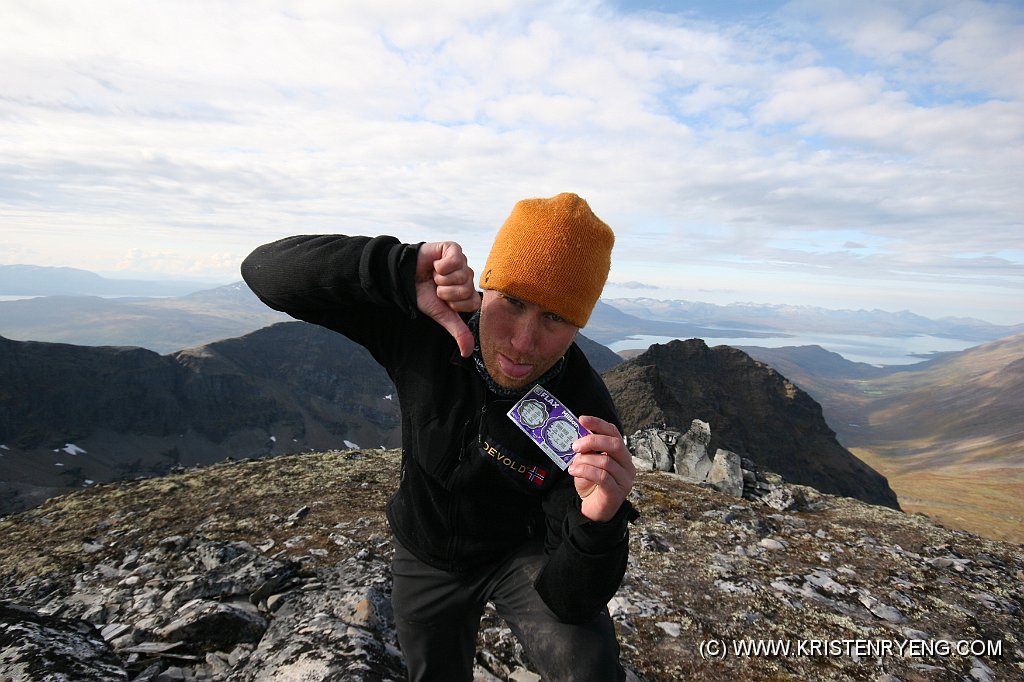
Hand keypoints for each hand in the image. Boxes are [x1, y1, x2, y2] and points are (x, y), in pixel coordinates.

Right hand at [415, 241, 480, 356]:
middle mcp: (468, 277)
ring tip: (434, 277)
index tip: (443, 300)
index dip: (454, 304)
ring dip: (441, 279)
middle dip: (446, 291)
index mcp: (467, 293)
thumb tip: (466, 352)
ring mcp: (462, 262)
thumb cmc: (423, 294)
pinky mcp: (453, 249)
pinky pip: (456, 259)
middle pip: (467, 289)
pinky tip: (435, 265)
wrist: (403, 277)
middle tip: (436, 287)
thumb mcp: (441, 314)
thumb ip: (457, 331)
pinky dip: (441, 266)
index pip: (473, 303)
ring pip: (461, 275)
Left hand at [568, 416, 635, 521]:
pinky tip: (574, 471)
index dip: (598, 424)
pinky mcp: (617, 492)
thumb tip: (578, 435)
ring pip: (606, 462)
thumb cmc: (591, 484)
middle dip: (592, 441)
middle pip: (614, 444)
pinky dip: (585, 471)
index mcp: (621, 454)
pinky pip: (602, 477)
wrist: (593, 510)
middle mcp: (627, 465)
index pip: (614, 433)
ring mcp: (625, 479)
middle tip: (575, 446)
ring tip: (573, 465)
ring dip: (585, 461)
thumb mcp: (587, 462)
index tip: (582, 419)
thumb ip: (586, 450)